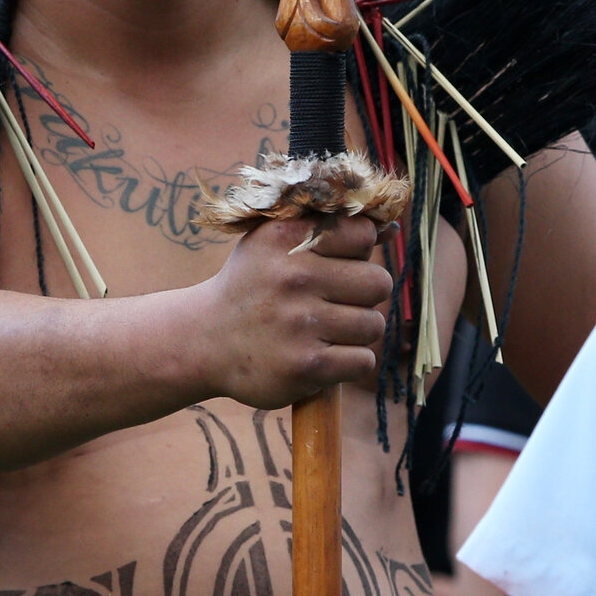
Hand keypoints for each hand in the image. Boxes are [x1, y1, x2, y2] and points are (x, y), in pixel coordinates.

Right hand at [196, 214, 393, 409]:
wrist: (203, 341)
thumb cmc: (250, 287)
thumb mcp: (273, 243)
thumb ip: (329, 230)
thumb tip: (391, 228)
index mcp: (286, 238)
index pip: (362, 234)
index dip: (356, 252)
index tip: (333, 264)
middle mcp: (293, 277)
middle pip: (378, 282)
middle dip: (362, 295)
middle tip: (332, 303)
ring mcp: (300, 324)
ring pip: (373, 325)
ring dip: (355, 332)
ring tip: (325, 331)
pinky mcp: (306, 366)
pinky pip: (363, 361)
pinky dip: (349, 362)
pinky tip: (323, 355)